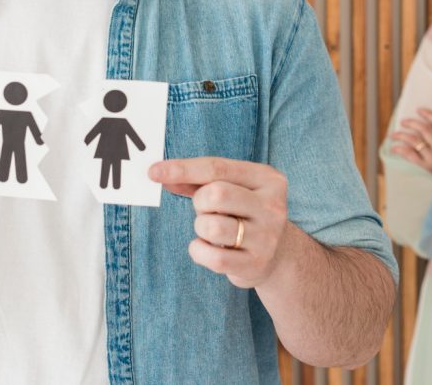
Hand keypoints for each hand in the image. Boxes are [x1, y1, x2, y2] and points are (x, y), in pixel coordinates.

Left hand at [149, 157, 288, 287]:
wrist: (278, 255)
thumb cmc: (243, 213)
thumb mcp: (230, 189)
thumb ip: (197, 181)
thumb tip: (160, 175)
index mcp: (267, 178)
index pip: (217, 168)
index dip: (182, 169)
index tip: (153, 172)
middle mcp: (271, 206)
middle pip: (215, 194)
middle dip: (199, 202)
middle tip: (208, 210)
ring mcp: (266, 237)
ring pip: (211, 226)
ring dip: (201, 227)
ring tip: (213, 230)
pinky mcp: (255, 264)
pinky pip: (212, 257)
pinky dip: (199, 251)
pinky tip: (208, 248)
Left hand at [389, 108, 431, 178]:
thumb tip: (415, 130)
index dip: (430, 115)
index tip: (419, 109)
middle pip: (425, 129)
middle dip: (411, 122)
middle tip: (402, 122)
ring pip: (415, 139)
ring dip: (401, 135)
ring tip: (393, 135)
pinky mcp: (424, 169)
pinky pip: (409, 153)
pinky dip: (398, 148)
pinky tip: (393, 149)